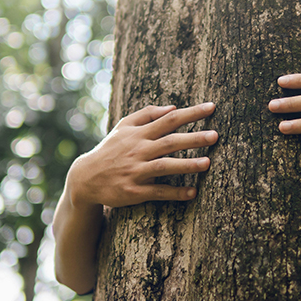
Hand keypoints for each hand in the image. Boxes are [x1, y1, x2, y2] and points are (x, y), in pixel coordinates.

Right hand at [66, 103, 217, 207]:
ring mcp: (136, 171)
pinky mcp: (134, 191)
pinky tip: (193, 192)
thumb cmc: (111, 149)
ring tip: (208, 163)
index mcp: (139, 133)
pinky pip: (158, 192)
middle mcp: (139, 150)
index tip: (211, 108)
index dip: (191, 113)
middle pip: (170, 142)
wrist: (86, 178)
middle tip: (215, 135)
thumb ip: (147, 115)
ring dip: (187, 165)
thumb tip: (173, 107)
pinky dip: (175, 193)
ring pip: (165, 166)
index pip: (169, 119)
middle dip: (193, 138)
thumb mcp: (124, 127)